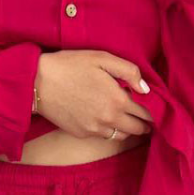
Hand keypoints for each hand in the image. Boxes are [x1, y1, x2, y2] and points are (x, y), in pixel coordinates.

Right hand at [35, 50, 153, 140]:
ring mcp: (95, 130)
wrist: (38, 83)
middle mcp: (109, 119)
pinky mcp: (82, 134)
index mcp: (118, 100)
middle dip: (144, 124)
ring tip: (128, 120)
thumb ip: (129, 72)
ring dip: (127, 129)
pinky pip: (103, 136)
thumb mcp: (102, 58)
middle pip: (137, 129)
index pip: (146, 112)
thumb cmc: (70, 65)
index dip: (153, 110)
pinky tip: (106, 119)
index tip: (155, 108)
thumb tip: (146, 89)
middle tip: (147, 118)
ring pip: (121, 135)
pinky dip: (109, 129)